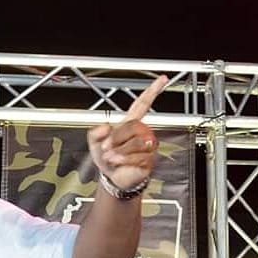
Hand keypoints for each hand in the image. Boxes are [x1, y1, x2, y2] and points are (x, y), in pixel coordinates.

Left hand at [87, 75, 168, 191]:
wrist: (111, 177)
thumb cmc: (107, 158)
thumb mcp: (95, 143)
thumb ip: (95, 132)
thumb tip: (105, 127)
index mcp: (130, 123)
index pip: (142, 104)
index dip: (152, 91)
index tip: (162, 80)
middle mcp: (141, 132)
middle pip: (134, 125)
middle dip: (117, 137)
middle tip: (106, 147)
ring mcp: (147, 145)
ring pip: (137, 141)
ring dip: (120, 150)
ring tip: (110, 156)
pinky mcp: (148, 160)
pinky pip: (138, 156)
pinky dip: (124, 160)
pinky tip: (117, 161)